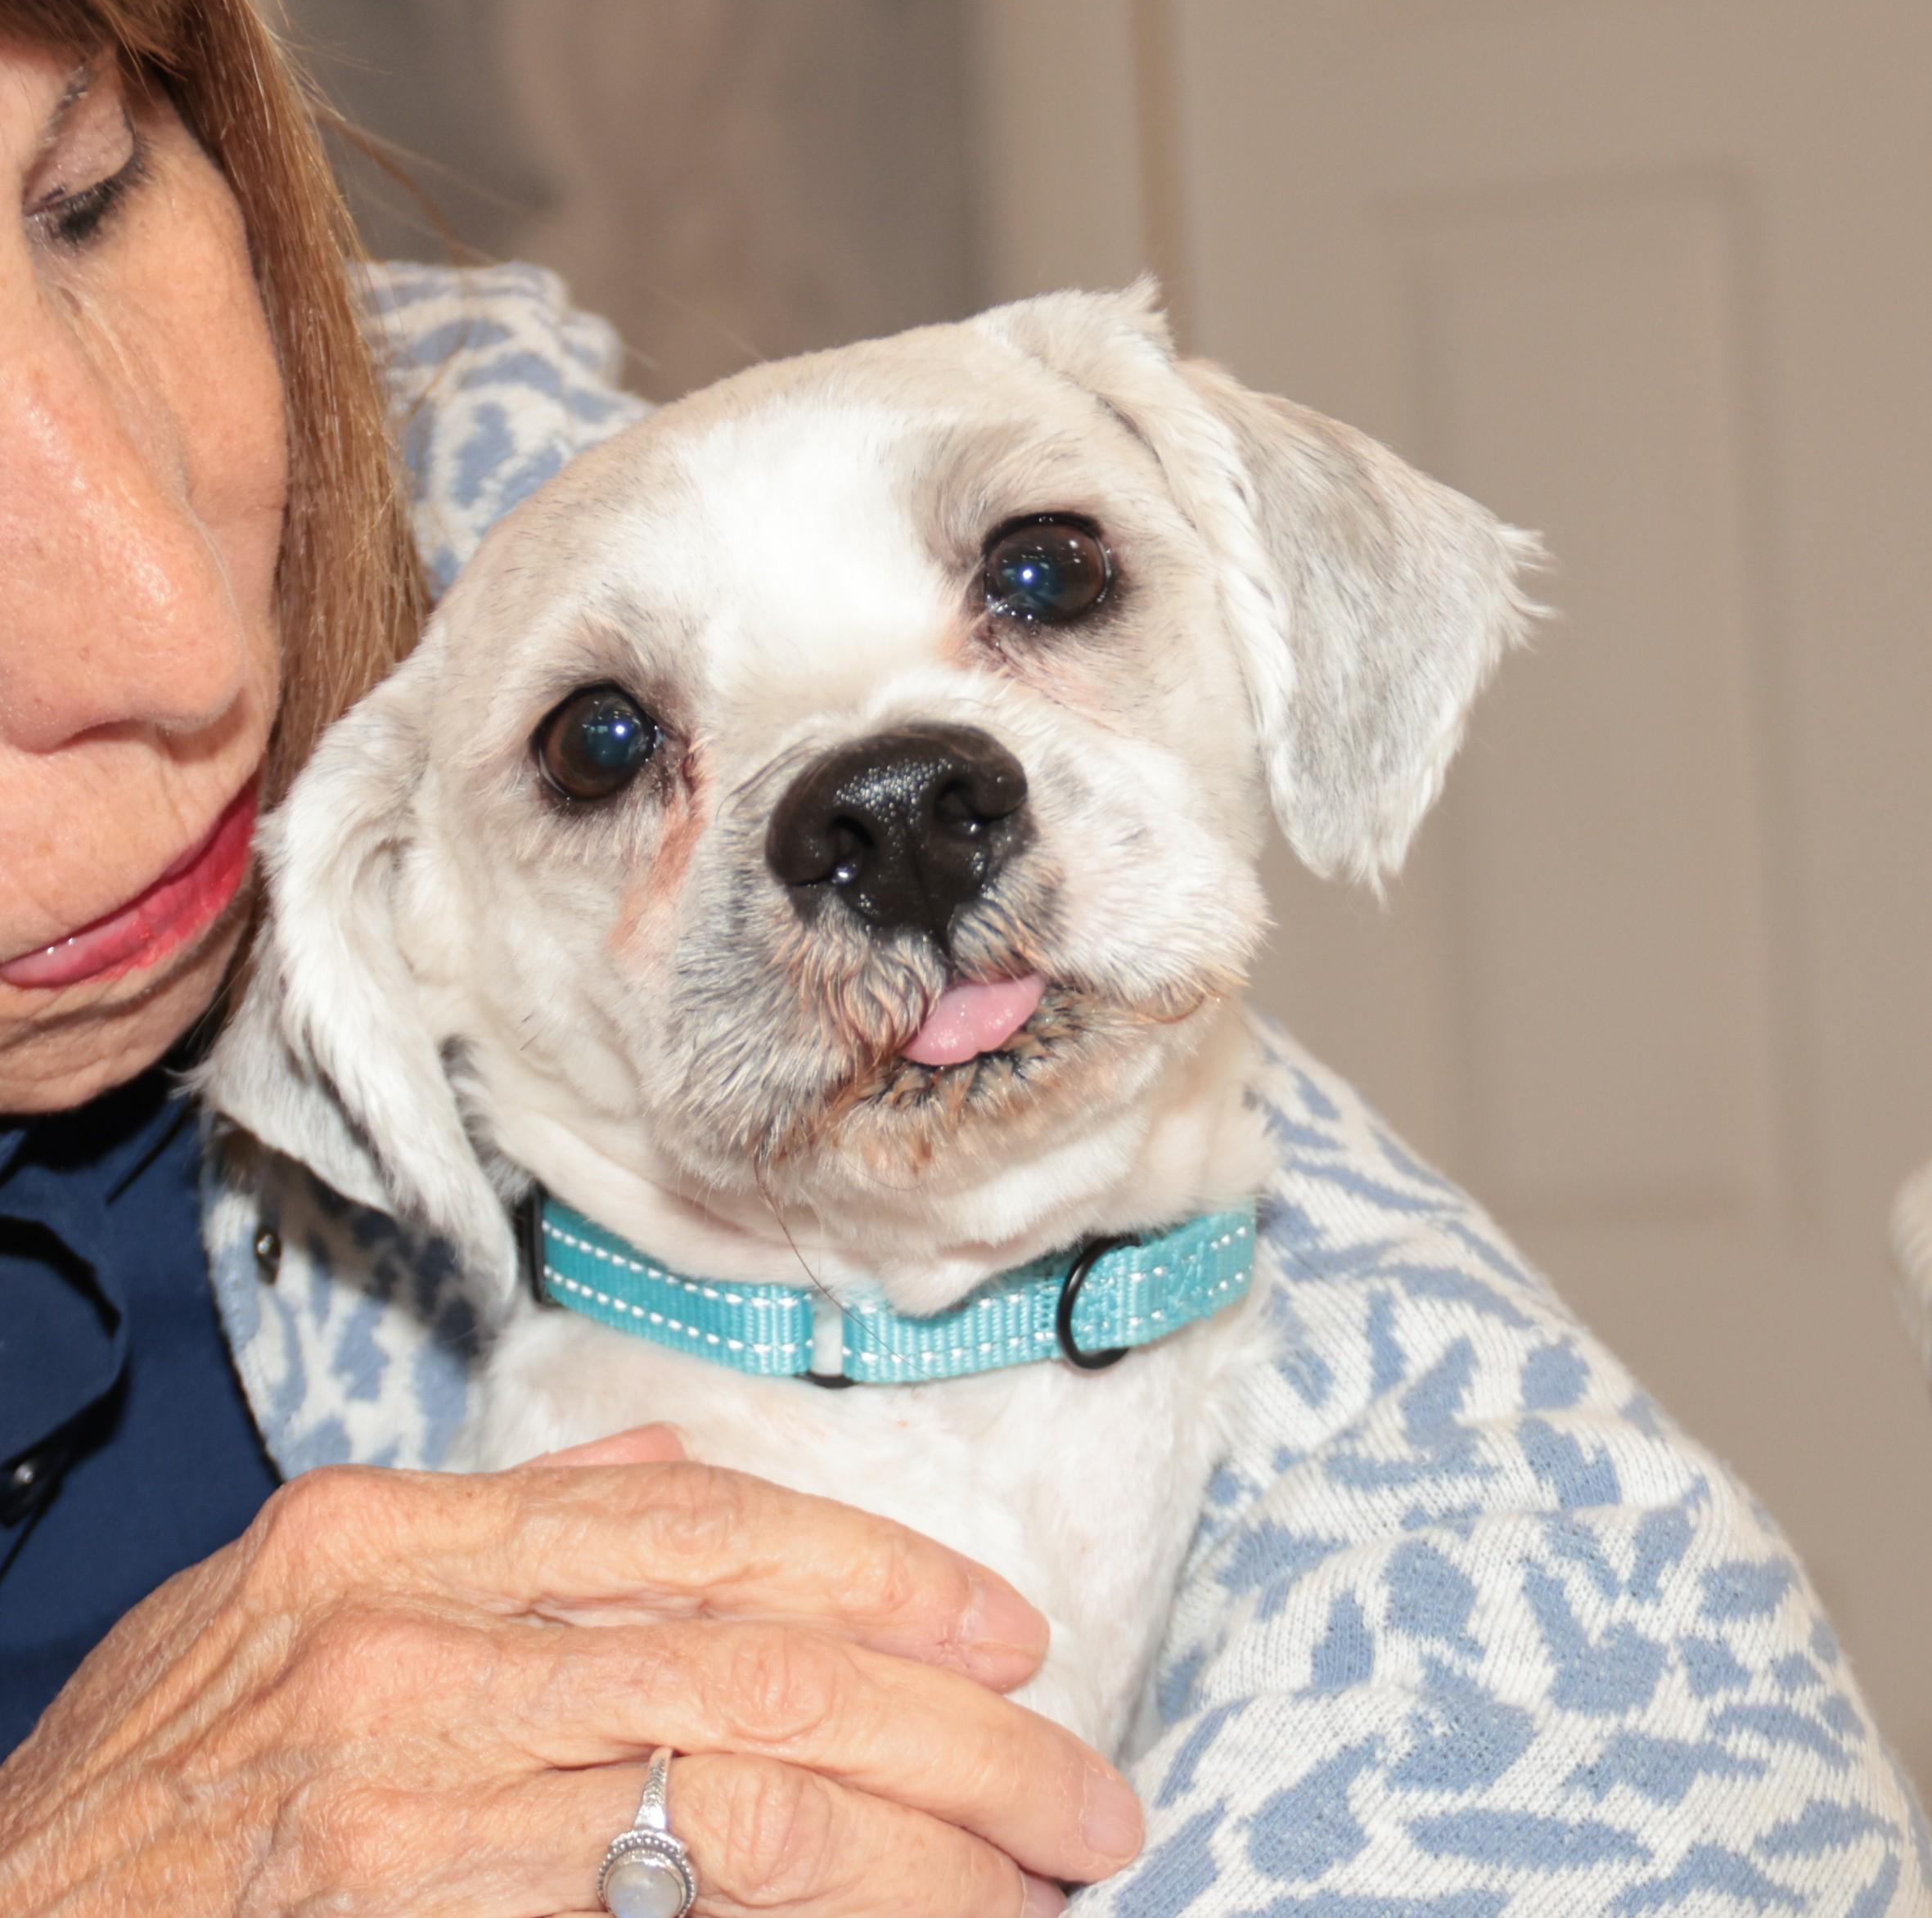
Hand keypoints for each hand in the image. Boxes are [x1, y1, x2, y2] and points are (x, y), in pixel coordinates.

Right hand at [0, 1431, 1139, 1916]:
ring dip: (910, 1851)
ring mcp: (393, 1803)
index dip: (875, 1572)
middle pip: (751, 1672)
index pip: (696, 1532)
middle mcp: (398, 1654)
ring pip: (728, 1807)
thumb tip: (656, 1460)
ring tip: (1031, 1881)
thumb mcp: (275, 1601)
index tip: (1003, 1630)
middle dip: (947, 1734)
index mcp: (382, 1541)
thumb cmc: (145, 1791)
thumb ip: (486, 1525)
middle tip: (1079, 1786)